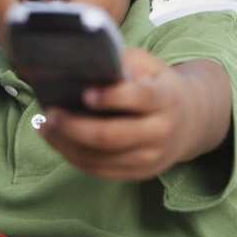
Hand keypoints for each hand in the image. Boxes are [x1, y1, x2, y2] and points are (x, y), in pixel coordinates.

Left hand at [37, 48, 204, 179]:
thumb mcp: (149, 66)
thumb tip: (82, 63)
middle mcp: (161, 132)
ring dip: (66, 144)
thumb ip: (122, 63)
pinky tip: (57, 140)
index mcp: (166, 99)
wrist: (191, 121)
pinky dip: (73, 156)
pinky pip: (99, 171)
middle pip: (111, 136)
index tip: (85, 93)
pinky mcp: (138, 174)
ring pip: (100, 158)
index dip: (111, 97)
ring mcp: (150, 158)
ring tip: (45, 126)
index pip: (140, 98)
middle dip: (75, 126)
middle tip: (51, 113)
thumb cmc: (158, 86)